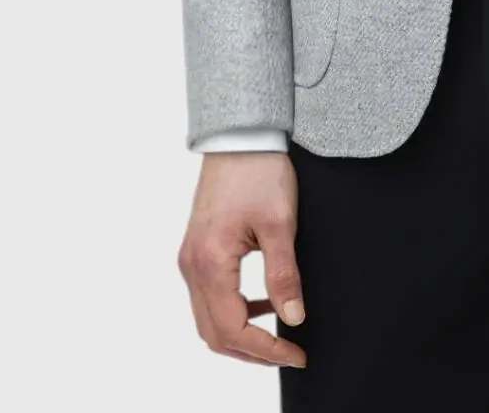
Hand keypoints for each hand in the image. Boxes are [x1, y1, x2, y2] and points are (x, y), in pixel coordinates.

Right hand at [177, 152, 307, 369]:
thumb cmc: (259, 170)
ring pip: (208, 319)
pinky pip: (209, 296)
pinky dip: (233, 311)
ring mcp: (190, 258)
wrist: (239, 134)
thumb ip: (284, 274)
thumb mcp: (280, 223)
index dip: (265, 350)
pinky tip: (263, 302)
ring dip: (240, 334)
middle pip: (214, 333)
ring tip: (278, 335)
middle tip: (289, 354)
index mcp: (210, 261)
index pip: (233, 328)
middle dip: (251, 352)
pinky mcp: (197, 249)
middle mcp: (192, 265)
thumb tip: (294, 318)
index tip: (297, 354)